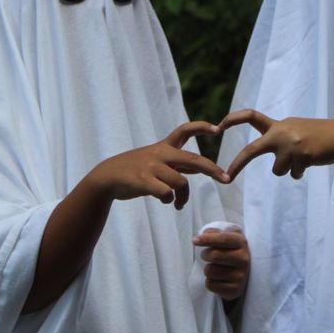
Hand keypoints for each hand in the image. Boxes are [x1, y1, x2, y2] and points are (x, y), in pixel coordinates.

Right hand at [89, 121, 228, 208]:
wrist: (107, 177)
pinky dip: (169, 200)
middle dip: (212, 169)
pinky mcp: (143, 181)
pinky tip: (166, 202)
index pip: (185, 130)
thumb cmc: (136, 170)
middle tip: (226, 179)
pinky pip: (165, 193)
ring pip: (181, 182)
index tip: (218, 128)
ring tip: (179, 204)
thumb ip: (178, 164)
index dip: (202, 127)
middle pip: (193, 160)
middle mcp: (160, 153)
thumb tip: (201, 168)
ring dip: (184, 196)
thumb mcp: (157, 161)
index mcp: (164, 146)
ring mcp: (151, 166)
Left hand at [193, 228, 250, 301]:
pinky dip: (210, 282)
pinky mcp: (235, 290)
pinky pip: (210, 284)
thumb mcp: (226, 240)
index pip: (224, 239)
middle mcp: (244, 259)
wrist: (242, 276)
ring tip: (215, 269)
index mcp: (242, 243)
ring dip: (207, 270)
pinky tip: (218, 280)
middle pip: (214, 255)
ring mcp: (241, 276)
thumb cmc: (229, 253)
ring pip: (210, 271)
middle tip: (207, 256)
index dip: (208, 239)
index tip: (195, 240)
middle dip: (205, 255)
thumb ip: (215, 233)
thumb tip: (205, 233)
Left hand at [219, 110, 333, 180]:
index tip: (218, 126)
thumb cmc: (319, 135)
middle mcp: (280, 132)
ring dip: (289, 169)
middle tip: (226, 177)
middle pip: (251, 150)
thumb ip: (279, 138)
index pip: (251, 116)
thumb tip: (269, 155)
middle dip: (237, 165)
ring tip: (304, 158)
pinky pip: (293, 174)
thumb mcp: (296, 130)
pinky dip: (301, 172)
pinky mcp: (301, 156)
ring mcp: (290, 144)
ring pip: (278, 170)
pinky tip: (312, 161)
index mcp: (278, 125)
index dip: (233, 119)